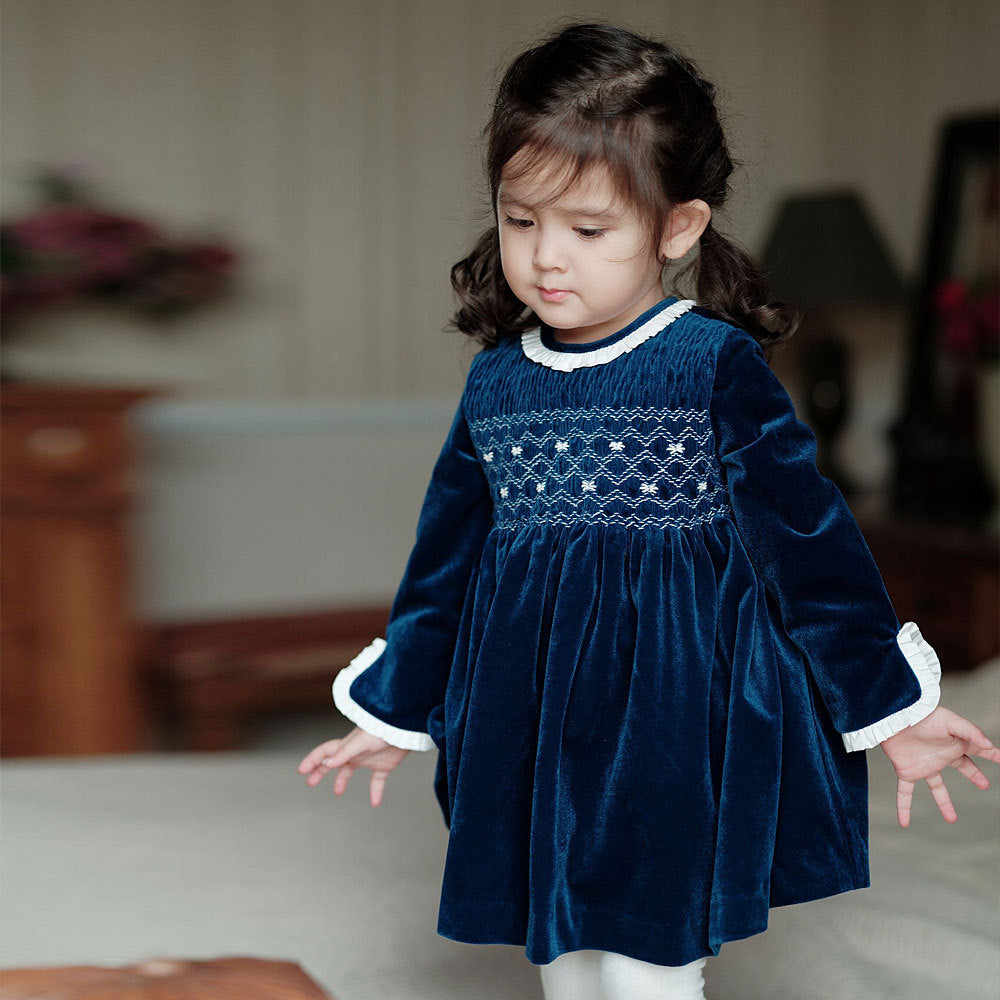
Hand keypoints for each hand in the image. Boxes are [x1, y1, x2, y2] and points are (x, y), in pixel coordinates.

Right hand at [297, 726, 409, 806]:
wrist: (405, 728)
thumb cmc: (383, 729)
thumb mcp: (361, 742)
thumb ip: (345, 752)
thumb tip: (328, 762)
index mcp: (347, 746)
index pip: (325, 752)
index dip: (313, 760)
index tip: (302, 770)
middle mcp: (356, 752)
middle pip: (333, 762)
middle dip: (320, 771)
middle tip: (310, 782)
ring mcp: (369, 759)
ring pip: (351, 770)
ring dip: (342, 780)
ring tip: (337, 792)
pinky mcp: (384, 766)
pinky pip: (377, 781)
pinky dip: (375, 792)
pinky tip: (375, 802)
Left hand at [879, 705, 999, 826]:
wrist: (894, 718)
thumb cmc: (922, 715)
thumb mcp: (950, 721)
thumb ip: (970, 732)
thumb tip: (988, 744)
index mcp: (955, 743)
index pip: (979, 750)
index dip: (993, 754)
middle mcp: (941, 755)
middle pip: (962, 768)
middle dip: (974, 775)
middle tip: (985, 785)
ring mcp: (925, 765)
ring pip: (937, 787)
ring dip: (944, 803)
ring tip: (952, 819)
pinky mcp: (907, 771)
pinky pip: (905, 793)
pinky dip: (904, 807)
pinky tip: (904, 822)